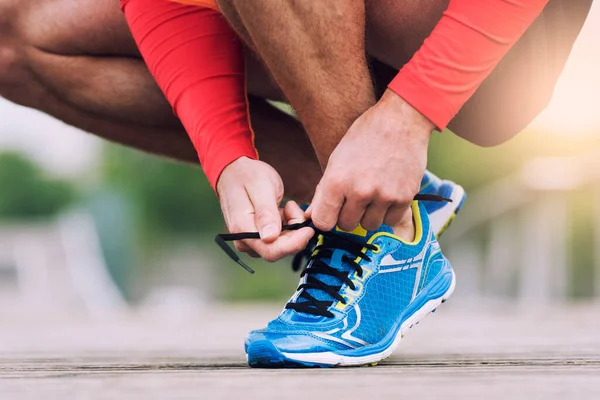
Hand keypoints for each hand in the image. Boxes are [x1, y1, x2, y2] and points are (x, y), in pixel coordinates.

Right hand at [217, 157, 313, 261]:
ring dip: (291, 227)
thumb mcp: (261, 187)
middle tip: (293, 207)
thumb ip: (266, 213)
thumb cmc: (247, 176)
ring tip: (286, 206)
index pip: (271, 251)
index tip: (308, 229)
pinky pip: (279, 239)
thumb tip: (270, 238)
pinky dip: (287, 226)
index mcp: (242, 229)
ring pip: (281, 245)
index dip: (294, 244)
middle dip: (294, 232)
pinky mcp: (258, 238)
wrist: (235, 172)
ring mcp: (251, 241)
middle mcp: (245, 240)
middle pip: (278, 250)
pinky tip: (283, 210)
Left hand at [309, 90, 433, 231]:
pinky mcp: (404, 198)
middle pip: (347, 225)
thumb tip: (312, 216)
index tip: (332, 211)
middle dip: (348, 215)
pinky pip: (390, 220)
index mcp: (337, 181)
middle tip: (355, 197)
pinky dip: (388, 212)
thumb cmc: (364, 137)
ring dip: (369, 215)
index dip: (327, 218)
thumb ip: (324, 191)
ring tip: (372, 193)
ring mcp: (383, 196)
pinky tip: (387, 194)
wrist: (399, 121)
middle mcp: (360, 192)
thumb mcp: (336, 159)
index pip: (324, 222)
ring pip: (369, 225)